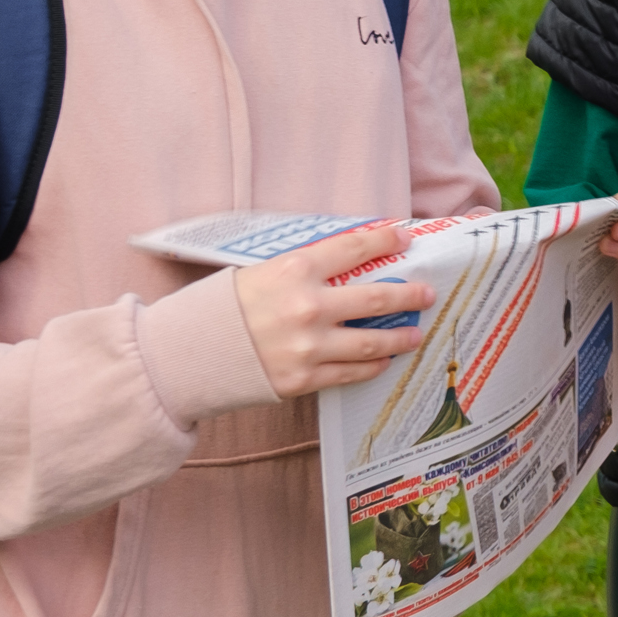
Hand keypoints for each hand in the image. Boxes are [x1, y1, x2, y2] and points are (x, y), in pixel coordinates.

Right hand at [233, 223, 435, 399]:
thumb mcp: (264, 272)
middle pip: (375, 297)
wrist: (190, 353)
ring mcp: (307, 346)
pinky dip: (372, 365)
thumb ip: (307, 270)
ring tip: (415, 333)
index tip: (405, 237)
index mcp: (295, 270)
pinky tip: (384, 359)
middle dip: (408, 294)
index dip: (384, 240)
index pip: (354, 248)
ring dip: (399, 337)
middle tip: (427, 293)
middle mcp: (307, 307)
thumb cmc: (226, 306)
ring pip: (370, 342)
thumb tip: (352, 262)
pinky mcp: (303, 379)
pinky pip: (350, 373)